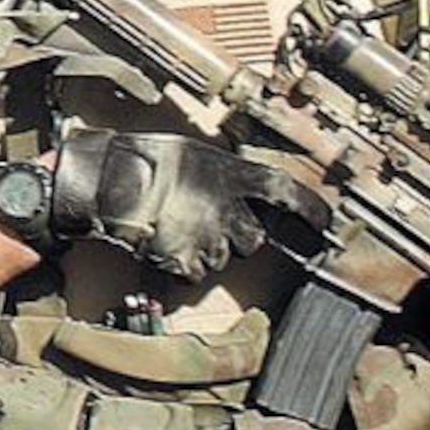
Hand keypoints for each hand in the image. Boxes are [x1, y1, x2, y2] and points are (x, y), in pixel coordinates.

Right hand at [50, 128, 327, 280]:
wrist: (104, 182)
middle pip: (253, 238)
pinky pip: (195, 274)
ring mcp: (208, 238)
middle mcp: (227, 207)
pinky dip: (182, 265)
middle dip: (236, 236)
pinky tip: (163, 242)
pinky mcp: (187, 263)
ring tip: (175, 227)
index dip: (310, 210)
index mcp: (231, 174)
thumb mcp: (194, 154)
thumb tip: (243, 190)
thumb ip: (225, 174)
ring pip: (222, 259)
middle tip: (204, 220)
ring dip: (205, 250)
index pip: (285, 192)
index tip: (326, 224)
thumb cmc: (143, 161)